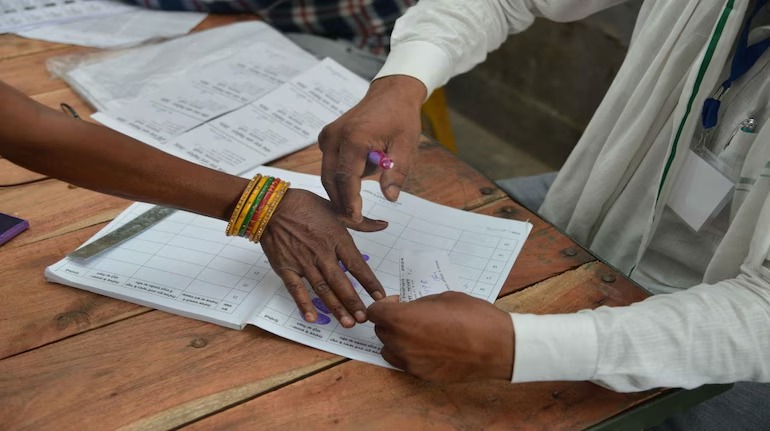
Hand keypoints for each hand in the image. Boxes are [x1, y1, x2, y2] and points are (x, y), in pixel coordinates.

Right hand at [261, 188, 387, 327]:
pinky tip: (312, 317)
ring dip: (335, 307)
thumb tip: (384, 225)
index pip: (357, 264)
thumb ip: (361, 222)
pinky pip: (296, 289)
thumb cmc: (304, 205)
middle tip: (364, 318)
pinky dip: (303, 304)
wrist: (271, 204)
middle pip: (341, 282)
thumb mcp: (336, 209)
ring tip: (347, 322)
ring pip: (322, 289)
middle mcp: (321, 252)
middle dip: (353, 302)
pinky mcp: (285, 267)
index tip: (380, 296)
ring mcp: (303, 261)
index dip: (369, 282)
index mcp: (336, 237)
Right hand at [319, 75, 425, 222]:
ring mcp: (327, 136)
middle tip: (355, 221)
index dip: (350, 202)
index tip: (356, 220)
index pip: (346, 179)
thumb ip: (397, 172)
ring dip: (339, 192)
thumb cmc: (401, 119)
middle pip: (330, 179)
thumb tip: (390, 198)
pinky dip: (339, 178)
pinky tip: (354, 188)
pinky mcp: (327, 137)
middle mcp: (334, 136)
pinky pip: (329, 165)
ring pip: (327, 174)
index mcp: (353, 138)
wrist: (391, 94)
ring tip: (355, 208)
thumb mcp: (406, 146)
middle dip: (341, 202)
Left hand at [368, 292, 513, 382]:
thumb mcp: (444, 298)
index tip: (397, 303)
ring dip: (396, 339)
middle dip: (390, 321)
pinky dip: (408, 354)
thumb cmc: (473, 316)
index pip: (374, 312)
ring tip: (417, 333)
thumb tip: (410, 308)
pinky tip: (427, 347)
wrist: (497, 346)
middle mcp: (400, 342)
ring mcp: (410, 362)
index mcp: (402, 319)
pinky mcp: (421, 375)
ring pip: (389, 349)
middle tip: (410, 316)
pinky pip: (404, 362)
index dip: (384, 306)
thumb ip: (420, 304)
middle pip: (380, 331)